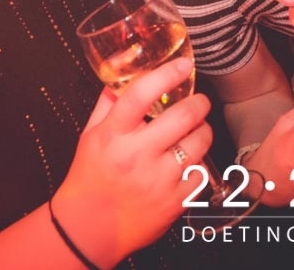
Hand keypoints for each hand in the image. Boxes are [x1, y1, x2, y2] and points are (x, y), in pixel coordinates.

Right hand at [51, 58, 211, 267]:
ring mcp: (158, 180)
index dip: (166, 74)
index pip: (141, 95)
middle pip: (182, 117)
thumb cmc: (90, 176)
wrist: (90, 229)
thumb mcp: (90, 136)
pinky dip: (199, 163)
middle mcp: (137, 155)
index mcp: (113, 135)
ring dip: (203, 130)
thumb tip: (123, 75)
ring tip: (197, 129)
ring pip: (199, 143)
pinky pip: (201, 172)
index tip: (184, 64)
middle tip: (200, 101)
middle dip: (199, 103)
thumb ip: (108, 104)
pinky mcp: (175, 201)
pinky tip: (190, 160)